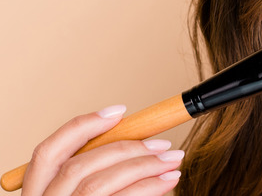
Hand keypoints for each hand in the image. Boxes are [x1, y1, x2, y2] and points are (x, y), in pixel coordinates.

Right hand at [21, 105, 182, 194]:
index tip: (119, 111)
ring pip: (100, 185)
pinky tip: (169, 182)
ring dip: (143, 166)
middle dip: (127, 147)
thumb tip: (138, 144)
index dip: (83, 127)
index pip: (49, 152)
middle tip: (163, 143)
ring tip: (174, 159)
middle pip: (81, 166)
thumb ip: (99, 175)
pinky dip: (149, 189)